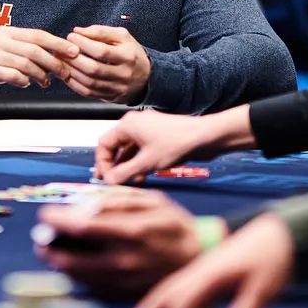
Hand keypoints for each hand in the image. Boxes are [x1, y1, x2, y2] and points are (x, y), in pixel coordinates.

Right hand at [0, 25, 72, 99]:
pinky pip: (11, 75)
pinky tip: (25, 84)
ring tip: (46, 82)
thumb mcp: (7, 50)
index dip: (58, 43)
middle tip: (64, 73)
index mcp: (8, 32)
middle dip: (54, 62)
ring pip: (25, 63)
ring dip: (40, 75)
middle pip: (34, 50)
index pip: (38, 35)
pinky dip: (23, 81)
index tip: (74, 51)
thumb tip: (57, 56)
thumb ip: (28, 50)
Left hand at [34, 189, 204, 298]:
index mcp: (131, 232)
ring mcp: (122, 283)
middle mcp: (124, 261)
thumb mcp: (151, 200)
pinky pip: (88, 287)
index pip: (82, 227)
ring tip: (52, 249)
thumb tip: (83, 206)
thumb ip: (117, 201)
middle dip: (48, 247)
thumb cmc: (173, 224)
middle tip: (41, 237)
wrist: (197, 258)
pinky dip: (75, 275)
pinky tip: (74, 263)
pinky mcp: (122, 296)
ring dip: (58, 262)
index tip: (45, 214)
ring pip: (76, 276)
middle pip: (71, 258)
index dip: (57, 221)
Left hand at [63, 25, 151, 103]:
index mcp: (128, 55)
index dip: (84, 44)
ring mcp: (117, 87)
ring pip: (89, 82)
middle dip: (73, 59)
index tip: (71, 36)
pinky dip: (74, 84)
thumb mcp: (122, 37)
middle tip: (61, 50)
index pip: (102, 51)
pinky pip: (88, 93)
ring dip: (71, 71)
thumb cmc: (131, 54)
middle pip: (93, 68)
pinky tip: (68, 75)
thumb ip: (101, 31)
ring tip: (61, 61)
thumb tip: (79, 31)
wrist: (146, 77)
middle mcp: (124, 73)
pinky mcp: (110, 97)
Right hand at [95, 110, 214, 184]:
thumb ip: (123, 174)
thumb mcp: (146, 163)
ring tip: (128, 184)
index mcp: (128, 125)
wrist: (206, 137)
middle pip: (116, 147)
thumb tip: (108, 182)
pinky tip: (142, 177)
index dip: (102, 164)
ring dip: (127, 167)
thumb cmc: (176, 144)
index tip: (105, 180)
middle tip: (113, 183)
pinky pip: (142, 150)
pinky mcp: (159, 136)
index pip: (104, 144)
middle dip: (114, 166)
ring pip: (130, 150)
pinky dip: (139, 163)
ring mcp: (148, 129)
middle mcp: (135, 124)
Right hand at [117, 214, 294, 307]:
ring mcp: (199, 273)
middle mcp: (197, 273)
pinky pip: (175, 292)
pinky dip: (161, 306)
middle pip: (161, 297)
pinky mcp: (205, 276)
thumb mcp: (263, 289)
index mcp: (207, 275)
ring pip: (164, 293)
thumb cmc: (272, 256)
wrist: (280, 232)